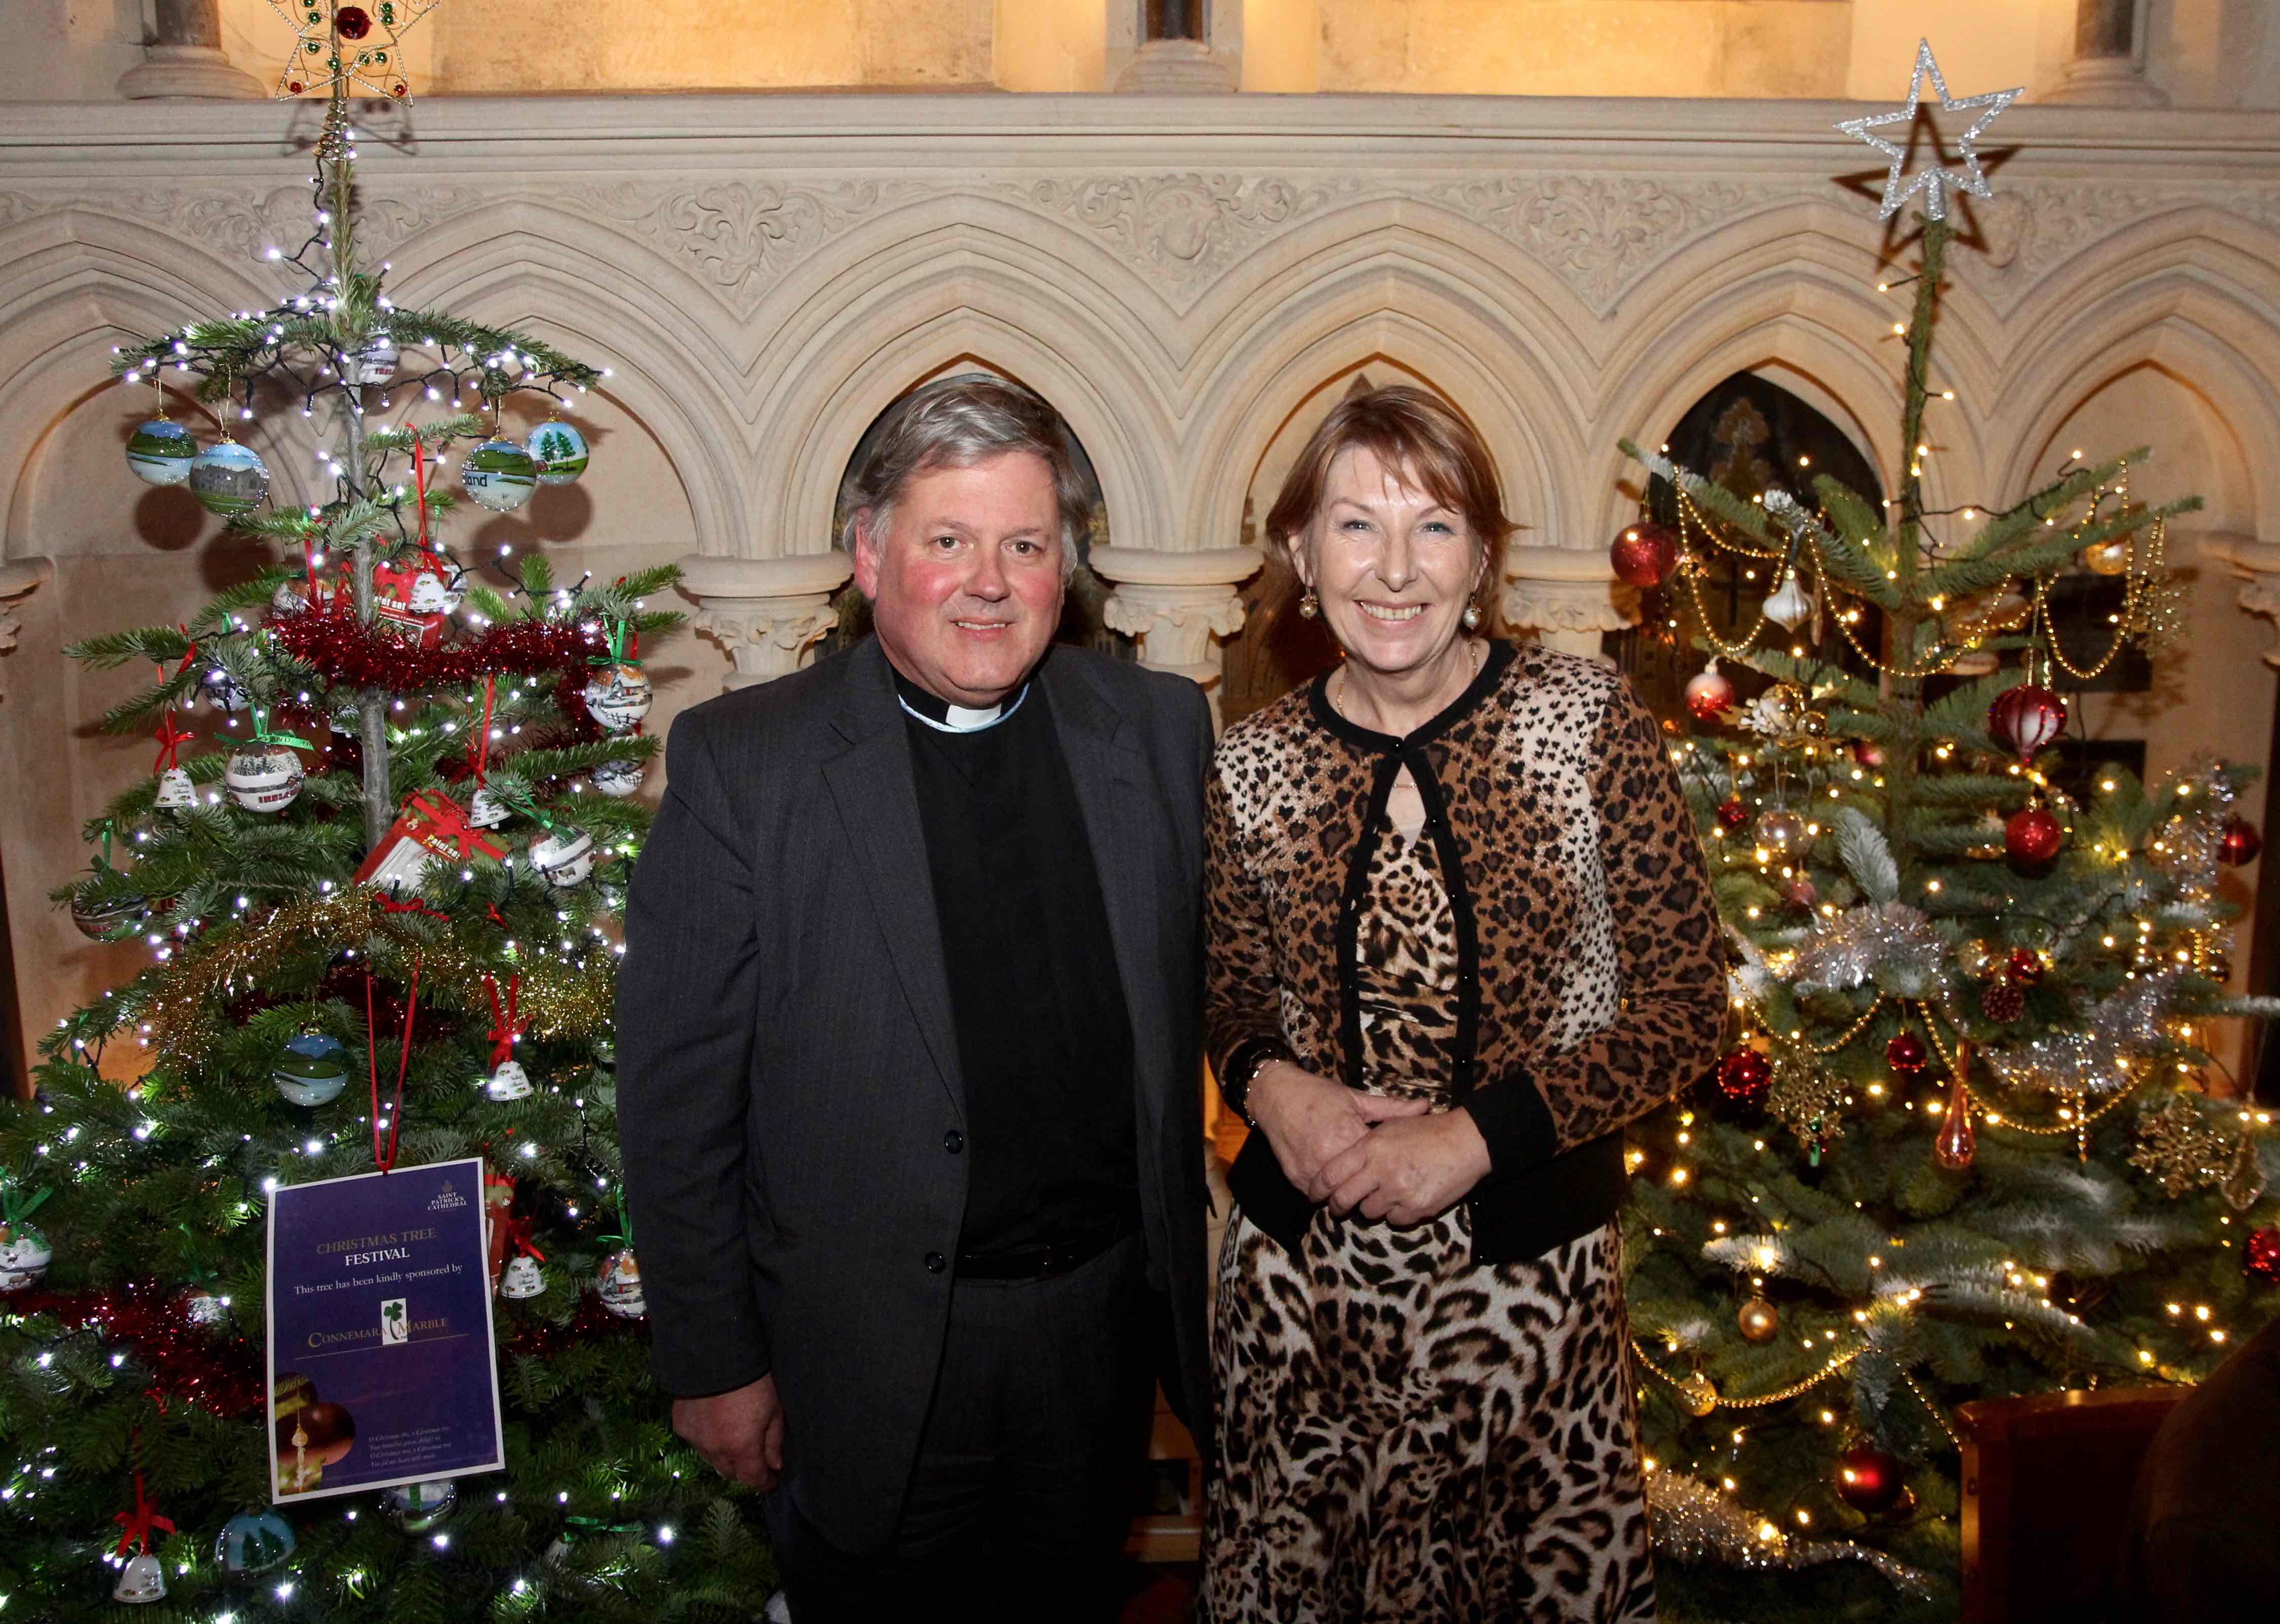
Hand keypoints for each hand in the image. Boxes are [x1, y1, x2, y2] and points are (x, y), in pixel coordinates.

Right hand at [673, 1375, 784, 1490]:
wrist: (715, 1355)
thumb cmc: (753, 1381)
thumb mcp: (774, 1410)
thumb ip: (774, 1441)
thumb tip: (775, 1465)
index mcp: (741, 1448)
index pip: (752, 1479)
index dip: (764, 1482)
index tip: (771, 1480)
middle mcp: (715, 1450)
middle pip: (730, 1473)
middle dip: (744, 1470)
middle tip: (754, 1458)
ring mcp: (695, 1439)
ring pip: (711, 1460)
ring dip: (724, 1456)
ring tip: (733, 1438)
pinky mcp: (681, 1426)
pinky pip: (696, 1441)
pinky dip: (706, 1438)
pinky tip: (713, 1422)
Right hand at [1248, 1062, 1430, 1201]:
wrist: (1276, 1096)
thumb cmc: (1319, 1094)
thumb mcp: (1356, 1098)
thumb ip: (1391, 1109)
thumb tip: (1425, 1106)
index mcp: (1348, 1135)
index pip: (1377, 1165)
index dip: (1389, 1169)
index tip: (1396, 1168)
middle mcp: (1328, 1156)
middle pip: (1359, 1186)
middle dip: (1369, 1186)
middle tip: (1377, 1183)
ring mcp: (1310, 1170)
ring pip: (1338, 1195)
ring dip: (1347, 1191)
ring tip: (1356, 1184)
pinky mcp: (1296, 1178)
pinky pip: (1317, 1194)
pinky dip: (1327, 1191)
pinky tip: (1334, 1181)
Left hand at [1320, 1107, 1492, 1226]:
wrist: (1466, 1143)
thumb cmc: (1427, 1131)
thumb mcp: (1390, 1126)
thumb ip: (1364, 1144)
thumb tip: (1339, 1162)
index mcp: (1371, 1147)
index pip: (1331, 1174)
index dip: (1318, 1188)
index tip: (1314, 1194)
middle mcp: (1381, 1171)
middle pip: (1344, 1199)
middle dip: (1336, 1206)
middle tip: (1337, 1207)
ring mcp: (1399, 1192)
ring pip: (1368, 1212)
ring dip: (1371, 1206)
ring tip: (1383, 1193)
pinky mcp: (1416, 1209)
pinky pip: (1394, 1220)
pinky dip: (1395, 1212)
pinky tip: (1404, 1197)